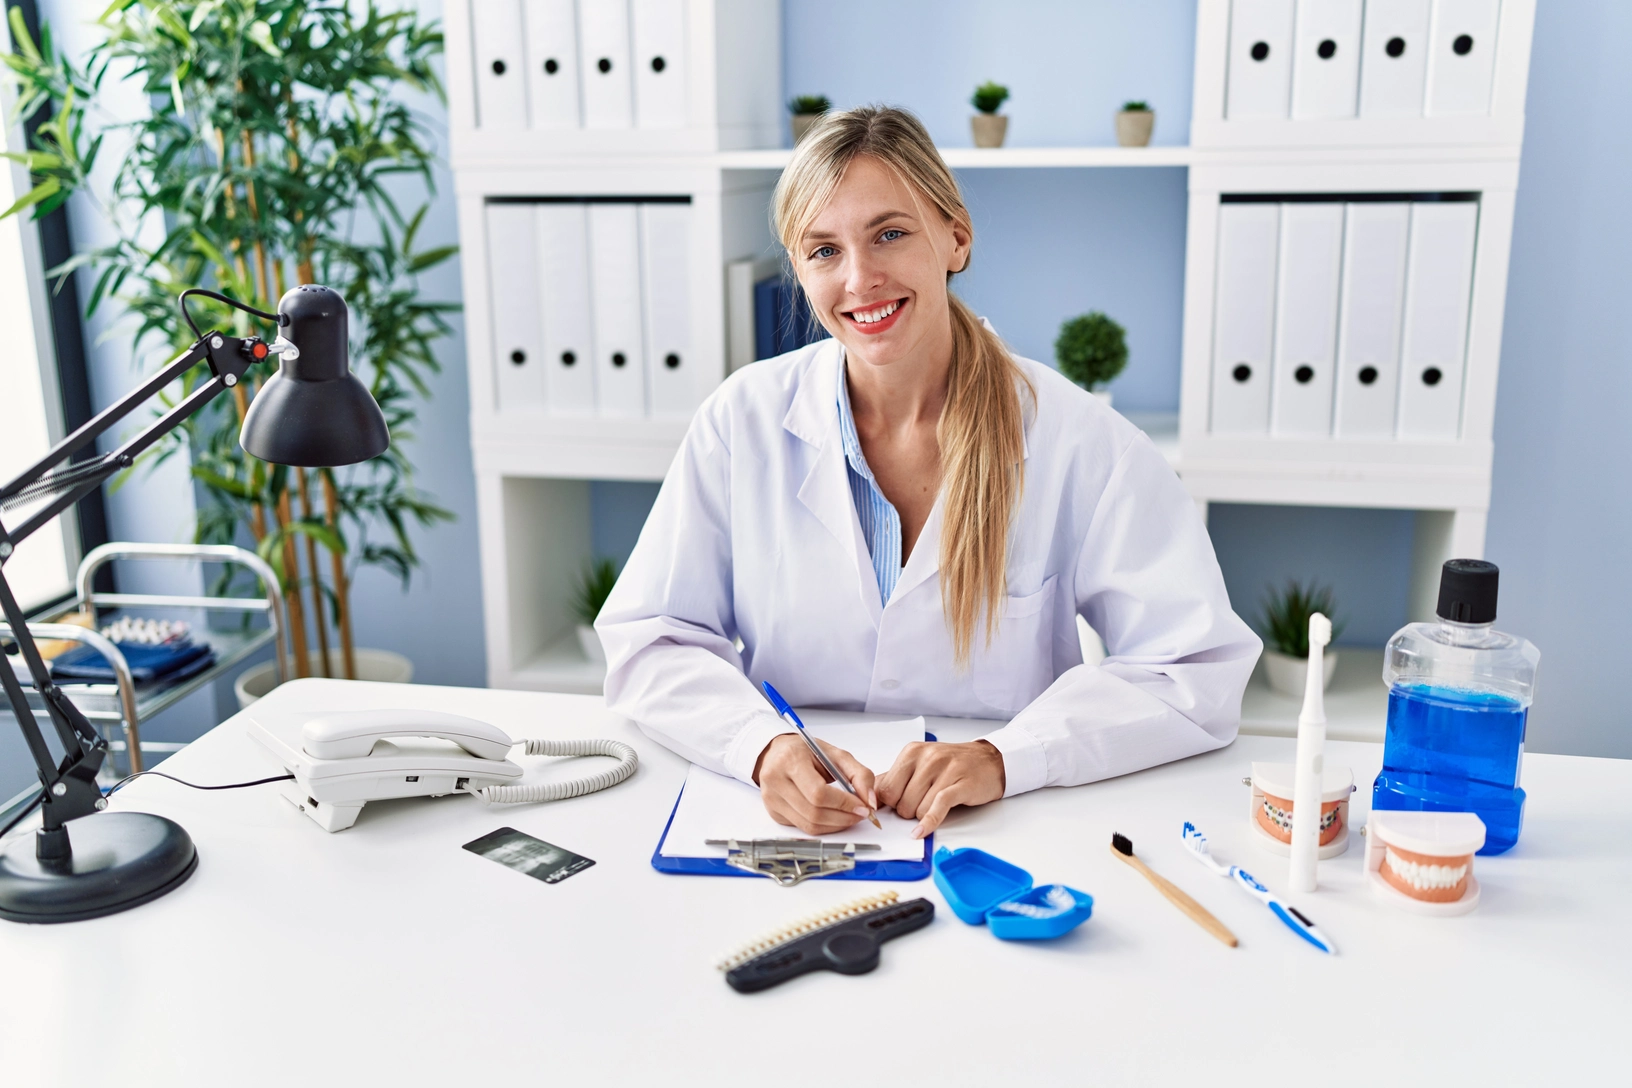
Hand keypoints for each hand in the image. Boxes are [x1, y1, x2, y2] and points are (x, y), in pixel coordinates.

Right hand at [752, 733, 877, 834]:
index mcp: (790, 760)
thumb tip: (870, 801)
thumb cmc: (805, 752)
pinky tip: (834, 816)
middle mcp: (775, 781)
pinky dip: (824, 826)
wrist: (775, 753)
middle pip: (814, 813)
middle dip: (843, 817)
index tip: (863, 807)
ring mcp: (772, 800)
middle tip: (861, 813)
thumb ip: (859, 774)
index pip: (818, 793)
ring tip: (850, 815)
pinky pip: (803, 828)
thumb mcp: (836, 754)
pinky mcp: (774, 813)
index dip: (844, 804)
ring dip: (836, 825)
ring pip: (809, 825)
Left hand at [875, 740, 1004, 838]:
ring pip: (917, 808)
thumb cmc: (953, 764)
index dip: (887, 804)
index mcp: (912, 753)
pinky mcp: (960, 785)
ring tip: (934, 805)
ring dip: (922, 816)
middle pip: (899, 801)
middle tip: (920, 804)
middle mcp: (926, 758)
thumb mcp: (920, 764)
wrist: (990, 760)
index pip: (885, 788)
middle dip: (906, 811)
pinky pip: (937, 807)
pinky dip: (928, 822)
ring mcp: (944, 770)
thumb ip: (895, 778)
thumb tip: (872, 797)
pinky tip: (921, 831)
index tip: (891, 810)